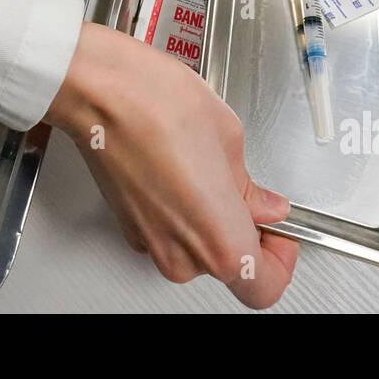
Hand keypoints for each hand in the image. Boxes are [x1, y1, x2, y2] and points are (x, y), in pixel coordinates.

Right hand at [45, 23, 298, 308]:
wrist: (99, 92)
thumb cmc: (158, 106)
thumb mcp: (230, 139)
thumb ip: (251, 188)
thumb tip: (262, 205)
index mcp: (220, 240)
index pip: (264, 286)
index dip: (279, 259)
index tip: (279, 230)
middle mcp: (183, 254)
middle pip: (227, 264)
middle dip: (242, 230)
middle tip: (245, 189)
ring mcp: (150, 242)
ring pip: (195, 248)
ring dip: (208, 218)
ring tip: (207, 168)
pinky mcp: (128, 224)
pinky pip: (167, 231)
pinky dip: (178, 209)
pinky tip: (179, 168)